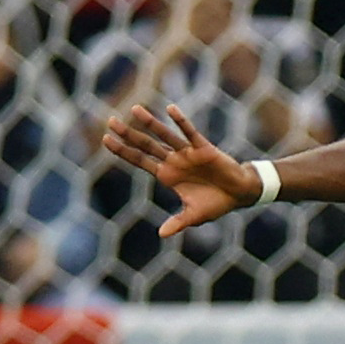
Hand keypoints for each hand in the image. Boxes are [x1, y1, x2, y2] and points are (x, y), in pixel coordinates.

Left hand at [104, 101, 256, 236]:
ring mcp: (187, 153)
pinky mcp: (203, 148)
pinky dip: (181, 121)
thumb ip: (178, 223)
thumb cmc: (215, 204)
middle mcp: (173, 161)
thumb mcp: (194, 216)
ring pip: (165, 135)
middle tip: (110, 121)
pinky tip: (170, 109)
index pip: (139, 160)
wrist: (239, 194)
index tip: (105, 140)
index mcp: (167, 175)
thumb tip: (162, 234)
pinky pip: (189, 132)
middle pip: (146, 145)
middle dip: (128, 134)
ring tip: (134, 109)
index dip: (123, 151)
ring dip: (150, 123)